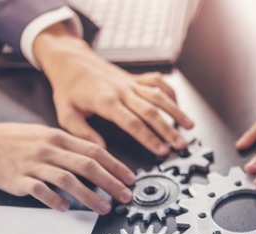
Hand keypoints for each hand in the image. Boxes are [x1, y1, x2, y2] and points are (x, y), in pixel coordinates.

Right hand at [0, 122, 135, 213]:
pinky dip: (55, 200)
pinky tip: (66, 208)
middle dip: (110, 183)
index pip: (95, 151)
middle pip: (87, 166)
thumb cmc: (17, 140)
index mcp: (59, 138)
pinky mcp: (19, 179)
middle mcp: (49, 150)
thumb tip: (99, 158)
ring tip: (104, 208)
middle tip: (125, 196)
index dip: (116, 166)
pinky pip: (41, 191)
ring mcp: (34, 164)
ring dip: (89, 196)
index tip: (131, 179)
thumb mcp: (47, 134)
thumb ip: (72, 146)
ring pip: (68, 180)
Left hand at [34, 23, 192, 156]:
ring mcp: (131, 83)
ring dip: (176, 112)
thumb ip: (83, 133)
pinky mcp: (136, 78)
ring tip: (190, 127)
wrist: (71, 60)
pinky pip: (158, 83)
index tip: (162, 151)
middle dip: (169, 130)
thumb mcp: (66, 114)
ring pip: (159, 97)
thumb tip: (101, 150)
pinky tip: (178, 106)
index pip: (133, 123)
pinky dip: (170, 93)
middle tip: (181, 144)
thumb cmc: (68, 88)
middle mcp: (122, 91)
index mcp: (106, 101)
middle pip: (151, 112)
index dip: (149, 138)